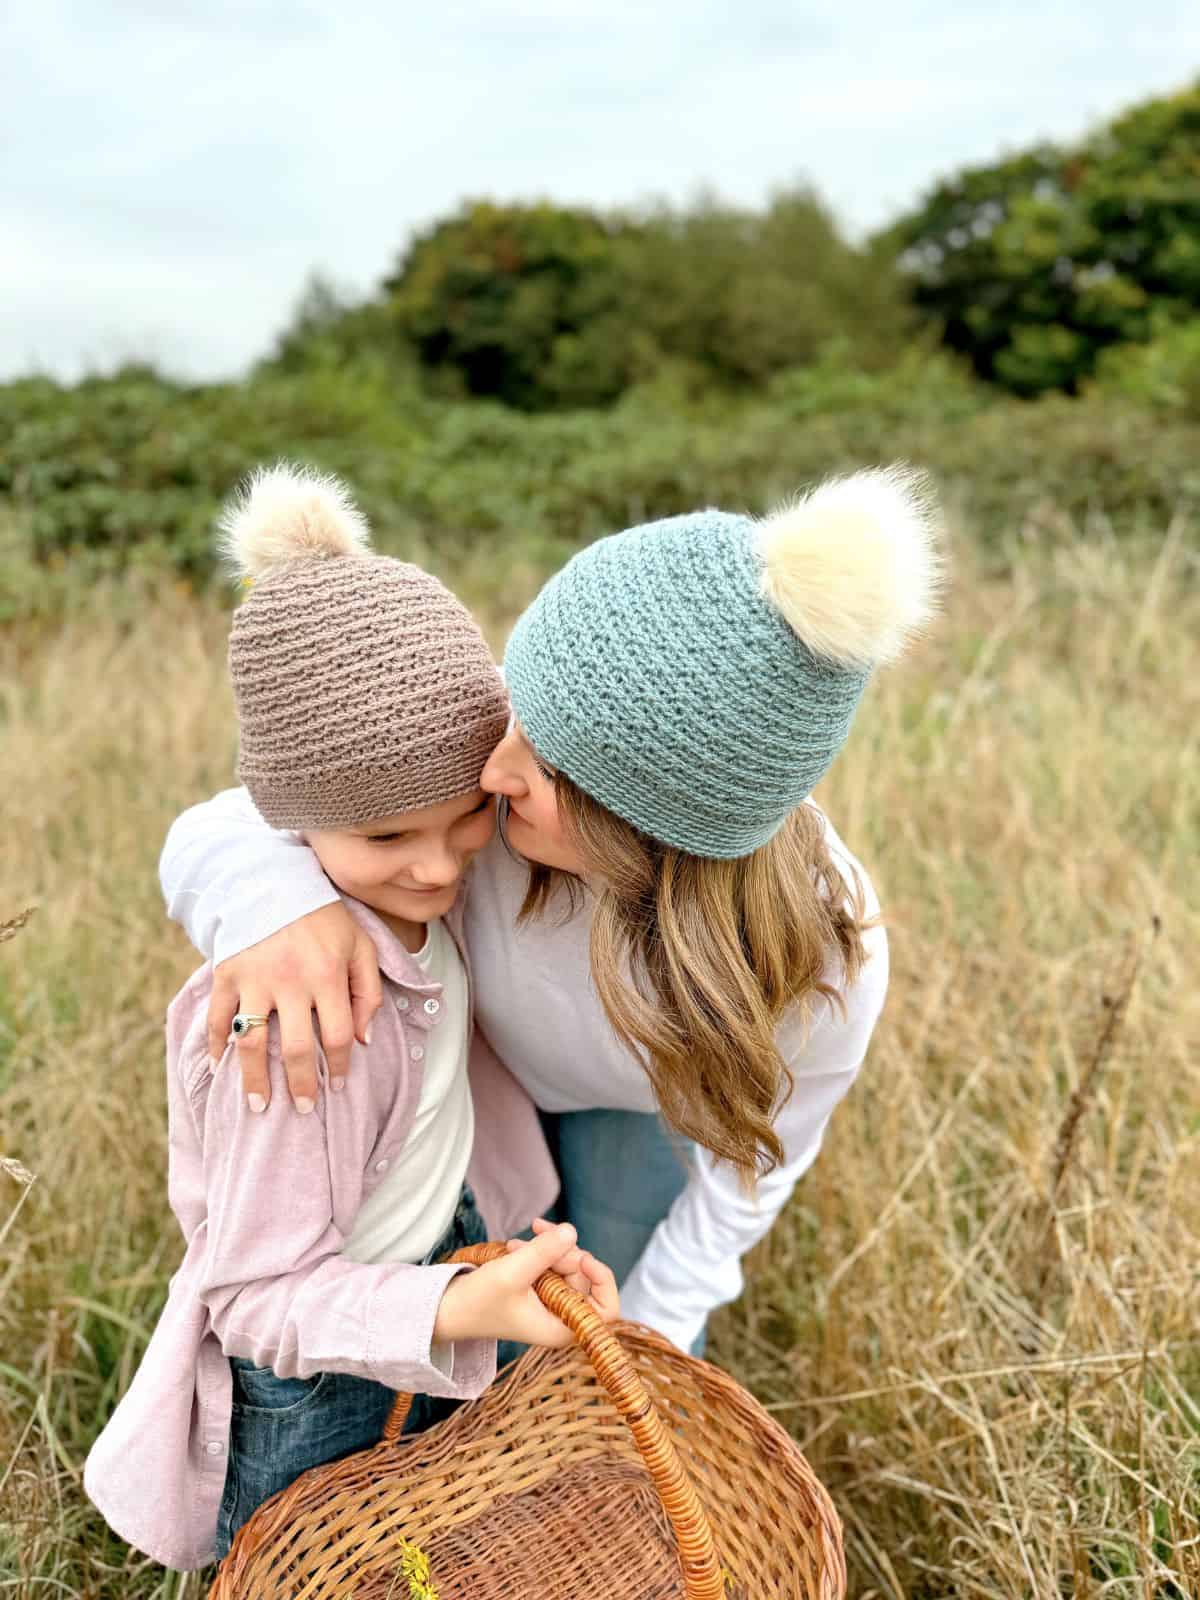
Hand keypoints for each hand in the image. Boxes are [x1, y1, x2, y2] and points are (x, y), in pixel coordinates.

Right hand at [207, 903, 382, 1111]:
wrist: (273, 882)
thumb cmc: (324, 919)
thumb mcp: (359, 945)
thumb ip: (367, 990)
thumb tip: (363, 1039)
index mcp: (328, 974)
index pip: (338, 1035)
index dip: (341, 1066)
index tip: (339, 1085)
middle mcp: (291, 980)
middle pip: (298, 1048)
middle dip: (302, 1085)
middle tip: (303, 1109)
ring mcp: (254, 979)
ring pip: (254, 1043)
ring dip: (255, 1080)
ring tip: (259, 1105)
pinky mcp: (227, 974)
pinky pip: (219, 1019)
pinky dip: (217, 1046)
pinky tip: (221, 1068)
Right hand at [433, 1222, 619, 1347]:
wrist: (448, 1310)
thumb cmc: (478, 1302)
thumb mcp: (512, 1273)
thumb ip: (544, 1252)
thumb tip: (572, 1231)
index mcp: (561, 1328)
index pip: (607, 1309)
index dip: (603, 1279)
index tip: (582, 1257)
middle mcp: (560, 1317)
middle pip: (585, 1277)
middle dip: (564, 1252)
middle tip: (539, 1239)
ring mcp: (549, 1302)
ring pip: (567, 1265)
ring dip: (548, 1247)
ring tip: (518, 1244)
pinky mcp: (537, 1290)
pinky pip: (551, 1263)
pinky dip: (539, 1250)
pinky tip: (517, 1245)